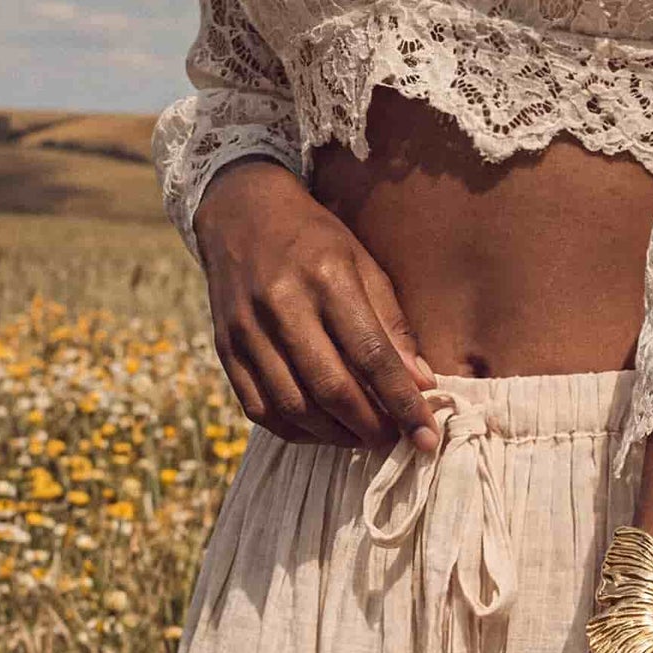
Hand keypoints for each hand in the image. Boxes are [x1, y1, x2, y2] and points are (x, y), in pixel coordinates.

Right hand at [193, 157, 441, 449]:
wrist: (240, 212)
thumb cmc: (314, 239)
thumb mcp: (363, 263)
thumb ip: (392, 324)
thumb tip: (422, 383)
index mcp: (326, 277)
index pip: (372, 355)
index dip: (403, 403)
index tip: (427, 438)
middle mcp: (282, 305)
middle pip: (331, 388)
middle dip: (371, 427)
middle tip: (394, 440)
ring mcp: (247, 330)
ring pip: (294, 407)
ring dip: (335, 435)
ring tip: (362, 436)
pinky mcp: (225, 349)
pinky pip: (259, 409)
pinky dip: (295, 430)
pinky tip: (321, 428)